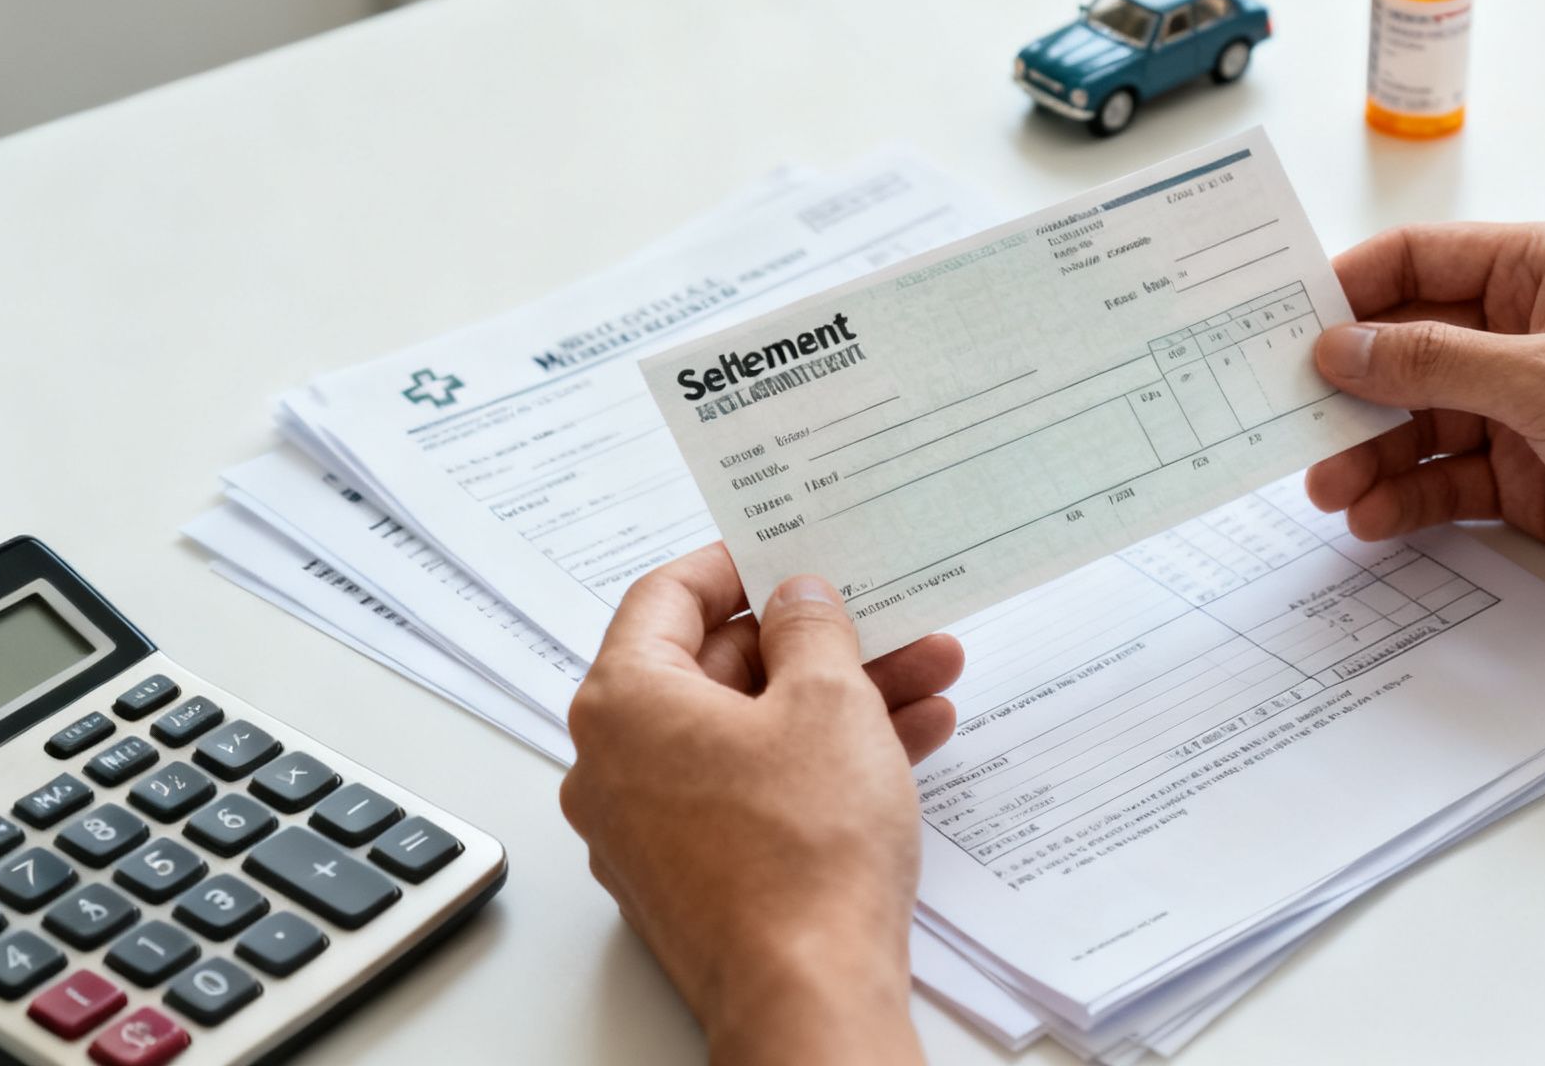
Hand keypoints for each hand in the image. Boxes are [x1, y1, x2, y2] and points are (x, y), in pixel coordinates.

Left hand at [559, 544, 962, 1065]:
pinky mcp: (696, 876)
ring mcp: (651, 828)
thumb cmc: (803, 853)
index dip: (735, 564)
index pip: (664, 596)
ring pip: (750, 734)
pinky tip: (906, 743)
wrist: (809, 994)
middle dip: (817, 642)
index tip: (785, 551)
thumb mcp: (830, 702)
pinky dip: (819, 762)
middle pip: (717, 669)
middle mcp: (617, 764)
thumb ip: (813, 629)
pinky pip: (756, 792)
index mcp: (624, 703)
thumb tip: (800, 600)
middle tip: (883, 617)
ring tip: (927, 677)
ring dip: (839, 701)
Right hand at [1308, 222, 1544, 617]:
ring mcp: (1525, 407)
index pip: (1421, 262)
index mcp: (1544, 270)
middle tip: (1287, 419)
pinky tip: (1374, 515)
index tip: (1284, 324)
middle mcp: (1528, 333)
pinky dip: (1405, 497)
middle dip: (1348, 387)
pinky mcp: (1528, 476)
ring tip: (1325, 486)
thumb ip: (1435, 363)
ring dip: (1367, 452)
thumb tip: (1343, 347)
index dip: (1349, 289)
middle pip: (1406, 349)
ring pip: (1416, 421)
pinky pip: (1443, 479)